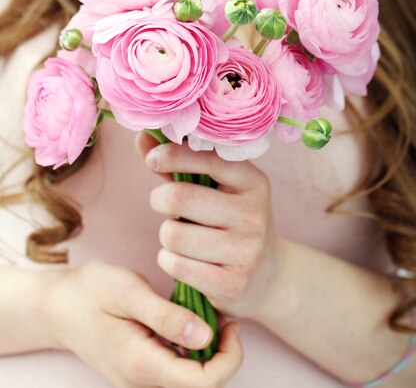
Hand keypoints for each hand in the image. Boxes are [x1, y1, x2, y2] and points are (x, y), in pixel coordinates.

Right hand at [40, 260, 241, 387]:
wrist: (56, 306)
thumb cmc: (90, 292)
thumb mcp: (128, 292)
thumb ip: (166, 316)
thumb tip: (205, 335)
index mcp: (141, 364)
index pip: (202, 384)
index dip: (227, 358)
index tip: (229, 322)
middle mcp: (141, 381)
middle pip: (201, 387)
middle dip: (223, 355)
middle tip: (223, 317)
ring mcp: (139, 380)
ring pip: (191, 382)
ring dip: (209, 354)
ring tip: (207, 315)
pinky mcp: (140, 372)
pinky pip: (177, 371)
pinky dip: (192, 351)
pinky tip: (188, 322)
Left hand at [138, 133, 278, 319]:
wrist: (269, 276)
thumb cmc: (229, 221)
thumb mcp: (216, 189)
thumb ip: (179, 162)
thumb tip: (142, 134)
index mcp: (253, 182)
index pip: (209, 158)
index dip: (173, 154)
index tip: (152, 159)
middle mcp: (254, 213)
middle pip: (180, 197)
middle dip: (159, 199)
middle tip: (163, 204)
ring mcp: (246, 250)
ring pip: (173, 234)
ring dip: (166, 235)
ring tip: (181, 236)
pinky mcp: (233, 283)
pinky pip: (176, 265)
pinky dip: (169, 260)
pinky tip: (184, 259)